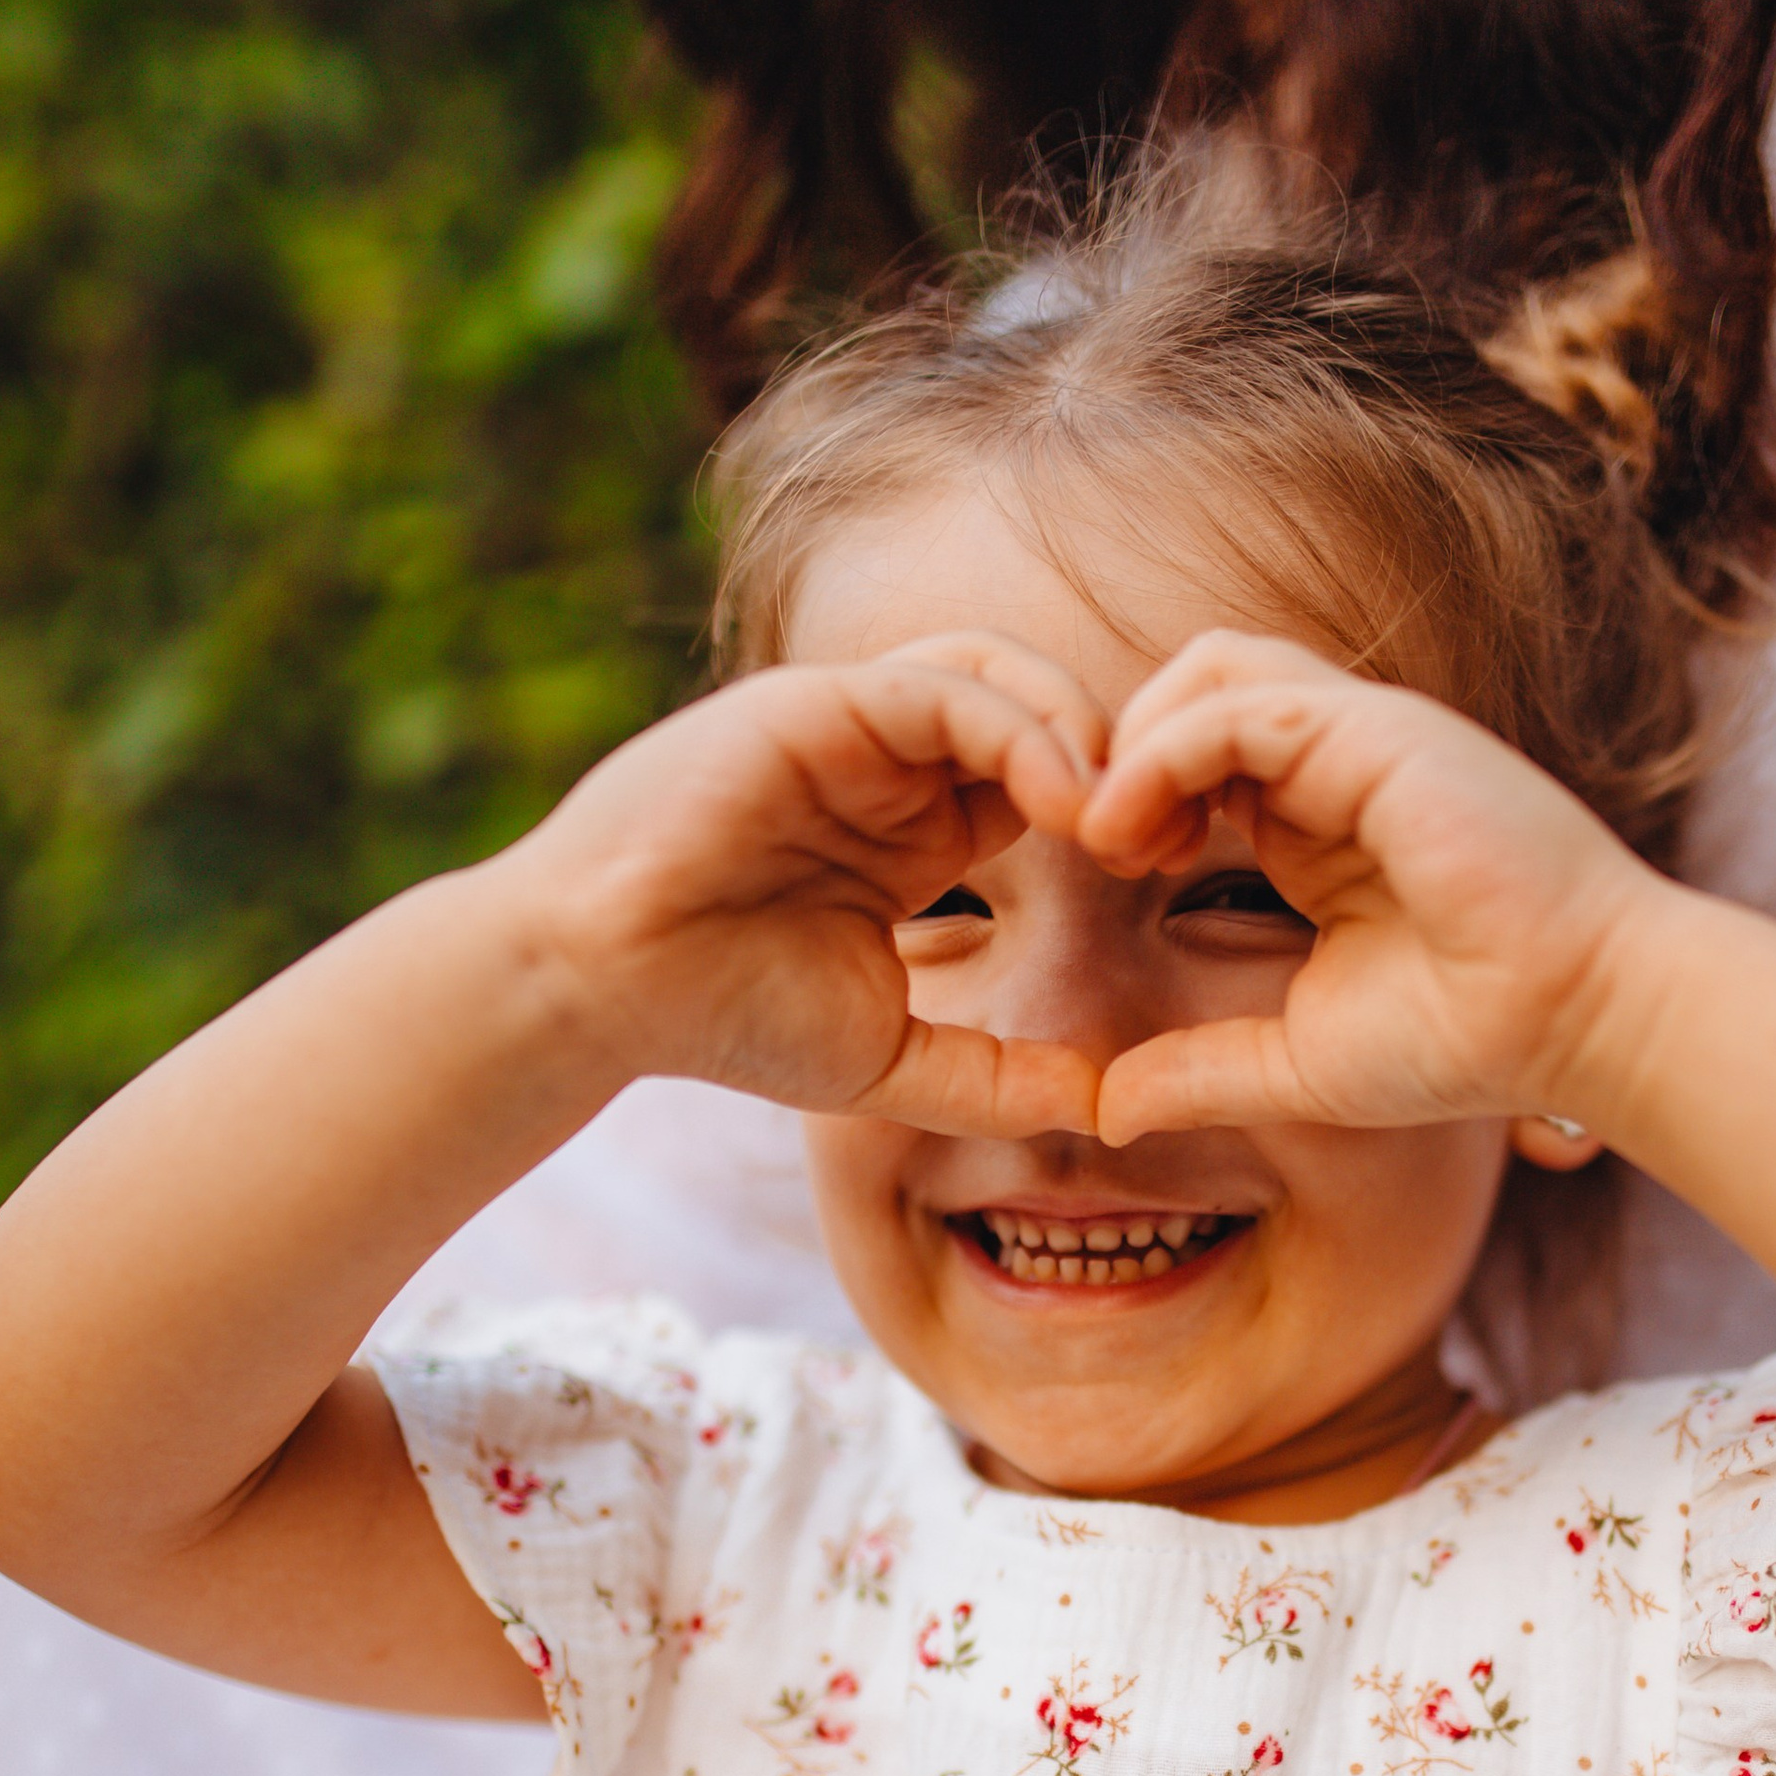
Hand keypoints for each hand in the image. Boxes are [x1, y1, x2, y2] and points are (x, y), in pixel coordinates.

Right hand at [505, 633, 1111, 1136]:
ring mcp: (854, 727)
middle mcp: (891, 765)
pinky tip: (1059, 792)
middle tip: (1168, 832)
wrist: (604, 988)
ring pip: (1000, 672)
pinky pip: (941, 682)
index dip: (1118, 812)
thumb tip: (1101, 1103)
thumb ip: (991, 1076)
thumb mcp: (890, 1058)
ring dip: (1076, 729)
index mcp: (915, 831)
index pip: (1045, 780)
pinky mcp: (819, 705)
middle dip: (1117, 758)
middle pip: (1039, 710)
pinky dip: (1015, 723)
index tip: (1171, 870)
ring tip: (1117, 811)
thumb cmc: (725, 1018)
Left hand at [1076, 631, 1658, 1143]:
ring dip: (1137, 740)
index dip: (1134, 795)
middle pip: (1195, 687)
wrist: (1577, 1021)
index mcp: (1318, 823)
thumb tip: (1108, 1112)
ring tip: (1110, 833)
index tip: (1109, 873)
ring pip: (1211, 671)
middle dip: (1122, 751)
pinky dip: (1168, 752)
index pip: (1198, 754)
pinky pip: (1240, 706)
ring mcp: (1361, 737)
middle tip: (1094, 844)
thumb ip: (1201, 1072)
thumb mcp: (1297, 1063)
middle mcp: (1338, 763)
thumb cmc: (1467, 1041)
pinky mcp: (1378, 734)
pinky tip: (1140, 830)